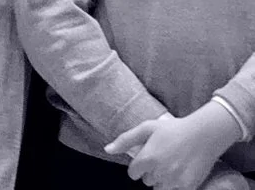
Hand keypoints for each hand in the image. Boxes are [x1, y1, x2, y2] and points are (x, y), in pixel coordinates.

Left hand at [108, 107, 242, 189]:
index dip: (138, 166)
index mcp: (147, 158)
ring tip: (172, 165)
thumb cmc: (173, 129)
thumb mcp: (146, 128)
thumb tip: (107, 149)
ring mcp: (174, 181)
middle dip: (151, 172)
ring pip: (160, 188)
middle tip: (163, 158)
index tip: (148, 158)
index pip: (133, 173)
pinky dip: (176, 185)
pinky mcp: (188, 186)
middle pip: (147, 180)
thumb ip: (125, 140)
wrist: (204, 134)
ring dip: (163, 180)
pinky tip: (181, 172)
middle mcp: (159, 172)